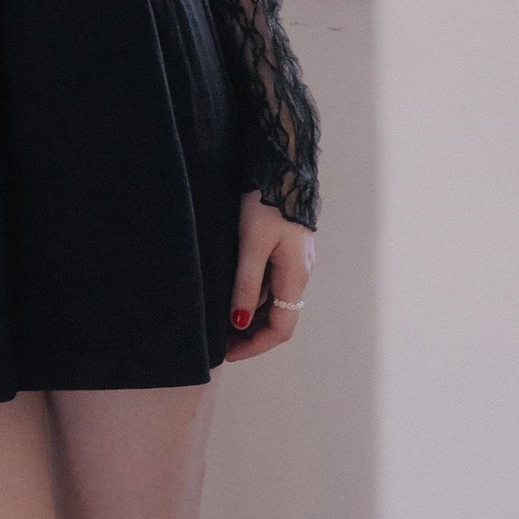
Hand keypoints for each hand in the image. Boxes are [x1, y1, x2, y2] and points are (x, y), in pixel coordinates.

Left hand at [226, 190, 314, 360]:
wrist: (283, 165)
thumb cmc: (267, 204)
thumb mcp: (252, 244)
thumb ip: (246, 284)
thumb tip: (238, 323)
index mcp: (295, 278)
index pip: (281, 329)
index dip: (255, 345)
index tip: (228, 353)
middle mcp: (299, 274)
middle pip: (278, 317)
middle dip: (251, 333)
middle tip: (220, 340)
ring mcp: (294, 260)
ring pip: (273, 299)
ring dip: (250, 313)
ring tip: (220, 318)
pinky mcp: (286, 246)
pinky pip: (271, 281)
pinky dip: (253, 292)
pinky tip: (232, 289)